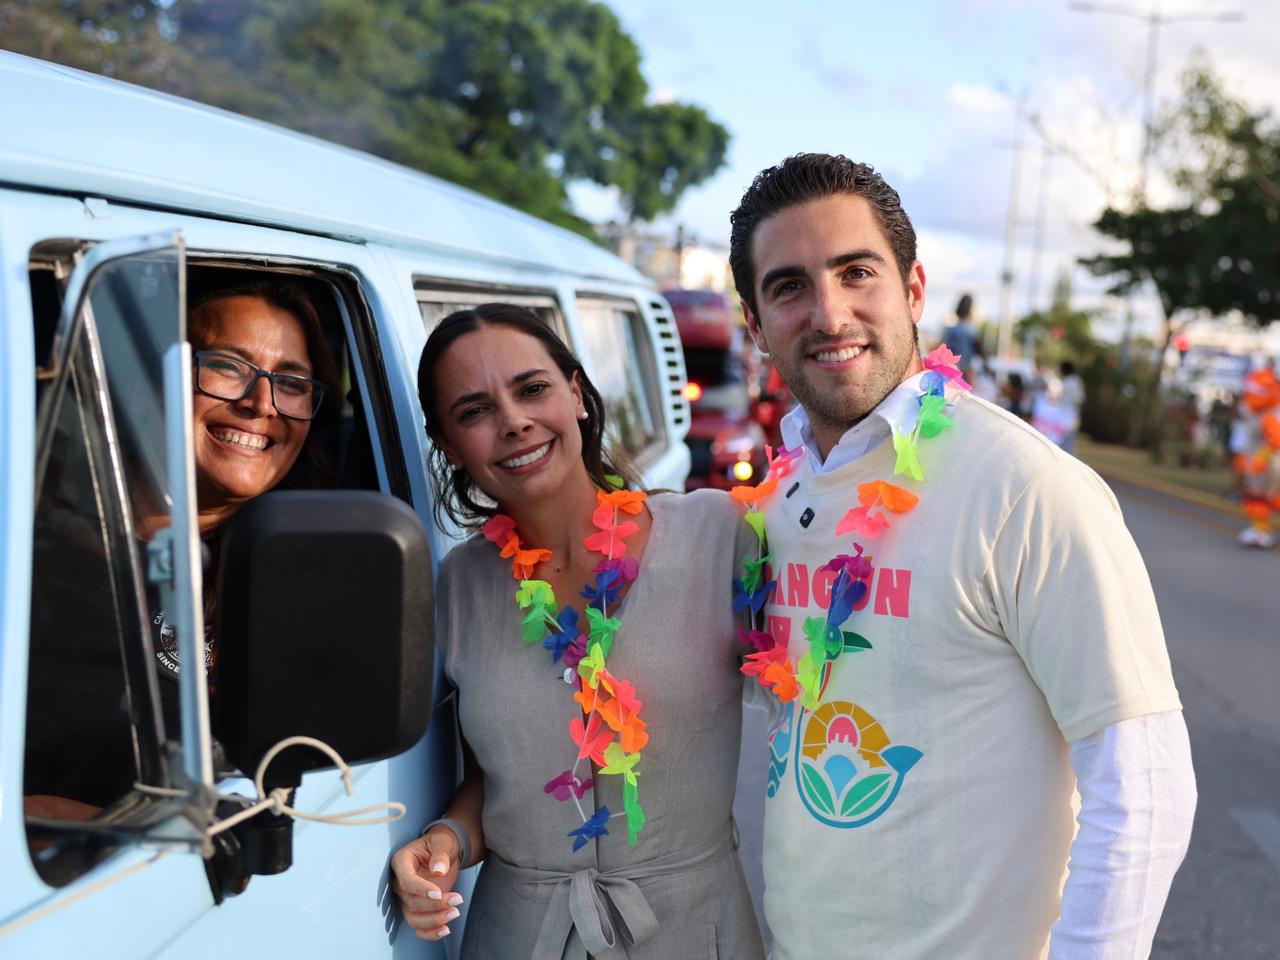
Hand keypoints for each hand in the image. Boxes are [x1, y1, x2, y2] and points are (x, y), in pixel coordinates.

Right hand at [391, 825, 463, 940]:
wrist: (443, 850)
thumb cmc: (440, 843)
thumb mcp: (443, 841)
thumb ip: (440, 854)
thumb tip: (438, 870)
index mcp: (402, 862)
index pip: (407, 881)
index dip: (421, 890)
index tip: (439, 893)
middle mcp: (400, 882)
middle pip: (411, 902)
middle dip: (435, 905)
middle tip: (458, 900)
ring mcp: (406, 898)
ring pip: (413, 918)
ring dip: (434, 920)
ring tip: (455, 912)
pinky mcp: (416, 908)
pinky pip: (418, 927)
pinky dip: (430, 933)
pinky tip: (445, 930)